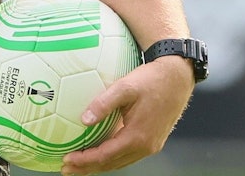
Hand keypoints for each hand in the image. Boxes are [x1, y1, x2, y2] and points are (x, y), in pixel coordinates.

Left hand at [60, 57, 194, 174]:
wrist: (177, 78)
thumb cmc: (151, 80)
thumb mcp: (124, 87)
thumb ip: (103, 104)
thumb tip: (84, 120)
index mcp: (138, 136)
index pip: (106, 155)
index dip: (85, 160)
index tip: (66, 160)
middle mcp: (145, 146)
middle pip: (112, 163)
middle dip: (88, 168)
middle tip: (66, 169)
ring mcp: (151, 145)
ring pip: (120, 161)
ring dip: (99, 165)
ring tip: (79, 166)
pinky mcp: (153, 140)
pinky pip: (128, 155)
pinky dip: (111, 158)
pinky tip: (100, 154)